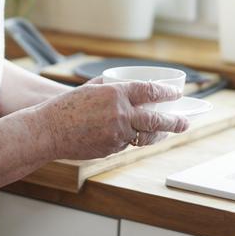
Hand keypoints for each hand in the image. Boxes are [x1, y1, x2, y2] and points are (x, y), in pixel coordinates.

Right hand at [38, 80, 188, 160]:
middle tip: (185, 121)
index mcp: (115, 94)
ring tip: (167, 132)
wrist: (49, 131)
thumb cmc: (65, 107)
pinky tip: (128, 135)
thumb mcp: (90, 88)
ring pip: (145, 135)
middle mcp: (120, 114)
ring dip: (158, 134)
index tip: (174, 94)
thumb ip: (111, 87)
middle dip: (174, 121)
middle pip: (156, 119)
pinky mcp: (112, 148)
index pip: (149, 91)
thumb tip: (127, 87)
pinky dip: (130, 138)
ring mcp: (117, 134)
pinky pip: (127, 143)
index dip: (165, 93)